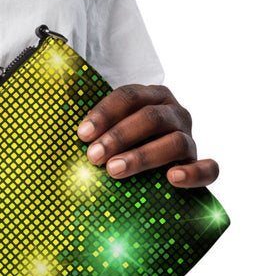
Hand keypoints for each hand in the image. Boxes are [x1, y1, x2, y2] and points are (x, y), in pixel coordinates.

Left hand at [75, 84, 218, 187]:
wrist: (152, 171)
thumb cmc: (121, 146)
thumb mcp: (109, 131)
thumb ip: (95, 131)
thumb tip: (66, 139)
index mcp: (152, 97)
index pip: (129, 96)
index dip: (105, 114)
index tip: (82, 134)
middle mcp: (174, 113)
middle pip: (150, 118)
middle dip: (119, 136)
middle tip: (93, 156)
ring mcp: (189, 138)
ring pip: (174, 142)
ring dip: (143, 156)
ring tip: (115, 170)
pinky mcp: (200, 165)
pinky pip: (209, 169)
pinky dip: (193, 172)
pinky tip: (172, 178)